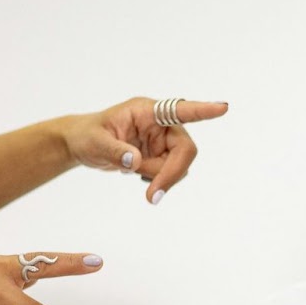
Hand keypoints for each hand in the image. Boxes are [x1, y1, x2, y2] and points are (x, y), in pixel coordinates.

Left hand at [59, 96, 228, 203]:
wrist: (82, 145)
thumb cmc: (87, 136)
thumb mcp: (95, 143)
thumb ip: (114, 151)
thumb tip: (135, 162)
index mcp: (146, 111)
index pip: (179, 110)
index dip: (202, 110)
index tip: (222, 108)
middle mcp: (160, 124)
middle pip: (185, 149)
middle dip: (171, 173)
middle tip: (152, 196)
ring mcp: (163, 141)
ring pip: (179, 165)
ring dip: (162, 179)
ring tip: (133, 176)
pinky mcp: (162, 155)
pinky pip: (171, 173)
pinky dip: (159, 181)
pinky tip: (138, 176)